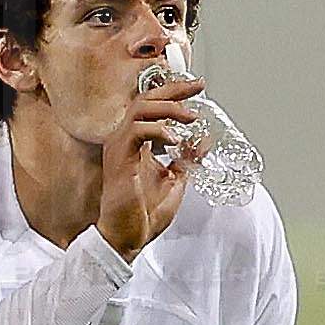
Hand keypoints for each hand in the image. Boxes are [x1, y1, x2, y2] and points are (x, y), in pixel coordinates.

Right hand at [95, 70, 203, 258]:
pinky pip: (136, 131)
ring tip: (191, 117)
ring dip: (168, 108)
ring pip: (140, 109)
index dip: (175, 93)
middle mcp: (125, 140)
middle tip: (198, 86)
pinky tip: (174, 139)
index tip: (198, 87)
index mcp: (137, 143)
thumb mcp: (175, 181)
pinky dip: (157, 129)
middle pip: (145, 99)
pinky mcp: (119, 160)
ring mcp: (120, 148)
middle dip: (174, 89)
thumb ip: (186, 159)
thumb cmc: (144, 214)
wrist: (126, 238)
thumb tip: (204, 141)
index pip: (152, 106)